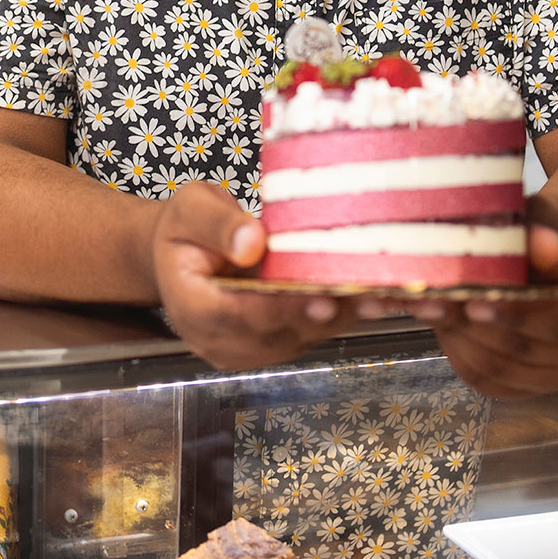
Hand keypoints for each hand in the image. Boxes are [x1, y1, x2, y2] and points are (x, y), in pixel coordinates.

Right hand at [152, 181, 360, 370]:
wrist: (180, 255)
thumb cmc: (184, 228)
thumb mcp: (191, 208)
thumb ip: (217, 224)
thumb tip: (251, 242)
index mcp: (190, 307)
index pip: (236, 315)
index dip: (279, 308)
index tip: (317, 296)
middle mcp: (216, 340)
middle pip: (275, 334)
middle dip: (323, 314)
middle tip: (365, 295)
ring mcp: (244, 349)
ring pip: (298, 339)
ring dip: (340, 318)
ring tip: (377, 294)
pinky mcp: (269, 346)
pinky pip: (306, 334)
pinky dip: (338, 316)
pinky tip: (368, 297)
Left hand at [407, 195, 557, 398]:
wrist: (544, 260)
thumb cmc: (543, 234)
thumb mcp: (546, 214)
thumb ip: (542, 225)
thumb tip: (542, 244)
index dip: (516, 315)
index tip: (474, 303)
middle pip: (521, 350)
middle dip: (470, 326)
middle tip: (428, 301)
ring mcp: (550, 372)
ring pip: (496, 369)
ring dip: (456, 338)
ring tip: (425, 306)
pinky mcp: (520, 384)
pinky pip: (482, 379)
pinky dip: (453, 352)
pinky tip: (435, 323)